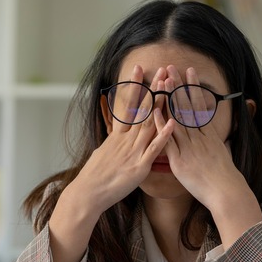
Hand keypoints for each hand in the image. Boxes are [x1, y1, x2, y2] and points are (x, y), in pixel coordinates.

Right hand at [67, 65, 174, 215]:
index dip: (134, 86)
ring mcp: (133, 151)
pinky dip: (163, 135)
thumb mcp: (102, 153)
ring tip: (170, 87)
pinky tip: (172, 122)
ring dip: (161, 104)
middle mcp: (126, 140)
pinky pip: (154, 149)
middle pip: (142, 109)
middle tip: (161, 70)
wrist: (88, 193)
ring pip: (150, 124)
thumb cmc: (94, 176)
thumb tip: (115, 136)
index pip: (127, 105)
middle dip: (153, 89)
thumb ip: (113, 143)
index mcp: (117, 136)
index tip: (139, 69)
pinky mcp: (139, 166)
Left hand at [155, 65, 261, 246]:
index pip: (199, 105)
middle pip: (187, 107)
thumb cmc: (225, 177)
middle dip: (179, 86)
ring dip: (169, 99)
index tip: (188, 72)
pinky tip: (154, 111)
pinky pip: (168, 140)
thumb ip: (214, 142)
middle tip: (171, 67)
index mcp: (209, 135)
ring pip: (177, 118)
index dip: (193, 88)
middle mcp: (199, 137)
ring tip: (163, 81)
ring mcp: (189, 147)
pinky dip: (161, 125)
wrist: (226, 192)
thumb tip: (212, 135)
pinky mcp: (180, 160)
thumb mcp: (222, 154)